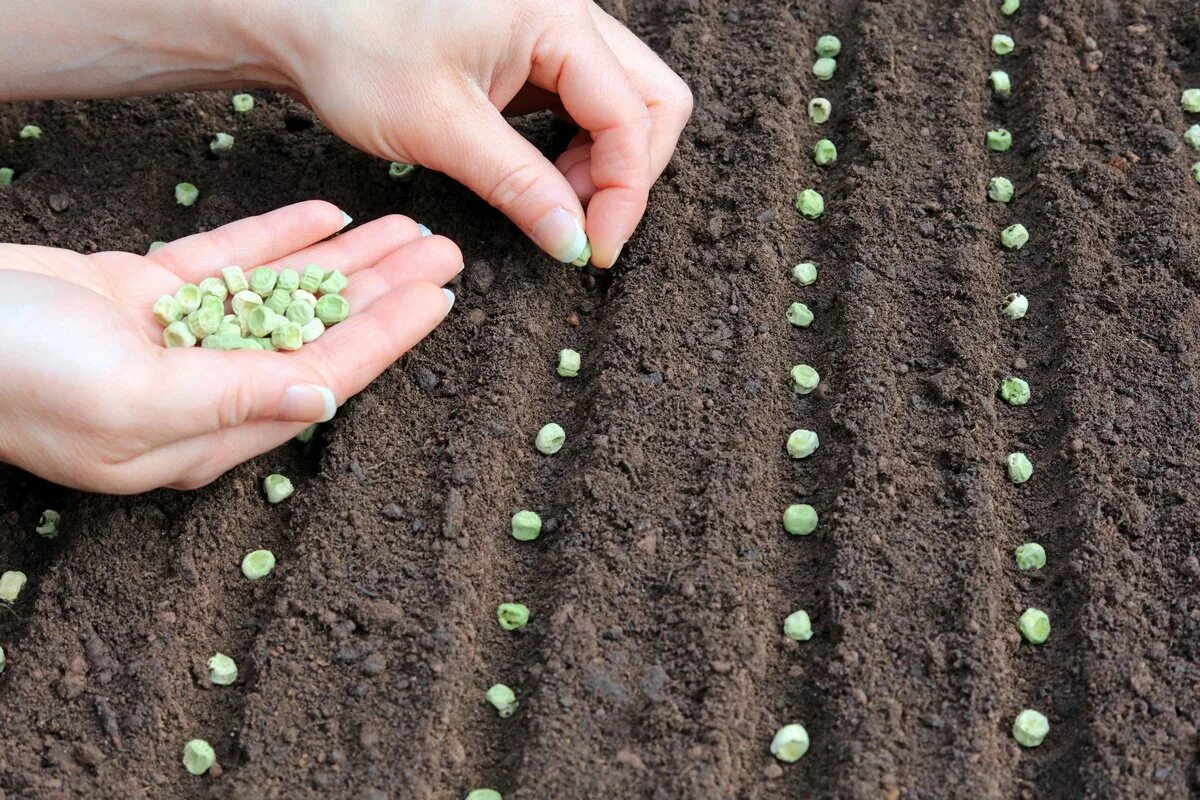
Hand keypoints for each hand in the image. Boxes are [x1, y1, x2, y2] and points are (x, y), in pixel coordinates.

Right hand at [0, 201, 460, 492]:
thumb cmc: (13, 377)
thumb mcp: (128, 399)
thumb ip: (231, 399)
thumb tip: (322, 399)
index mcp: (204, 433)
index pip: (321, 378)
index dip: (386, 337)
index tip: (438, 300)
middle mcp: (201, 390)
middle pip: (315, 334)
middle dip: (382, 293)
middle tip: (442, 255)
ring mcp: (173, 340)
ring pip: (282, 295)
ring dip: (345, 262)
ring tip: (405, 229)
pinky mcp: (144, 295)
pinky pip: (228, 265)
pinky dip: (277, 240)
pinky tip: (329, 219)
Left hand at [272, 0, 692, 267]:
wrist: (307, 25)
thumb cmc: (359, 59)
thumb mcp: (442, 131)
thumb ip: (521, 187)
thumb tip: (576, 241)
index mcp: (552, 15)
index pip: (630, 114)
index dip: (624, 192)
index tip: (594, 251)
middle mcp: (567, 12)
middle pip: (652, 99)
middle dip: (630, 172)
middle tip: (581, 225)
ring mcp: (556, 29)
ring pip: (628, 102)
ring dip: (609, 164)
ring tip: (557, 205)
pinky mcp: (538, 51)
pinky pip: (592, 103)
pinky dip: (584, 149)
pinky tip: (548, 180)